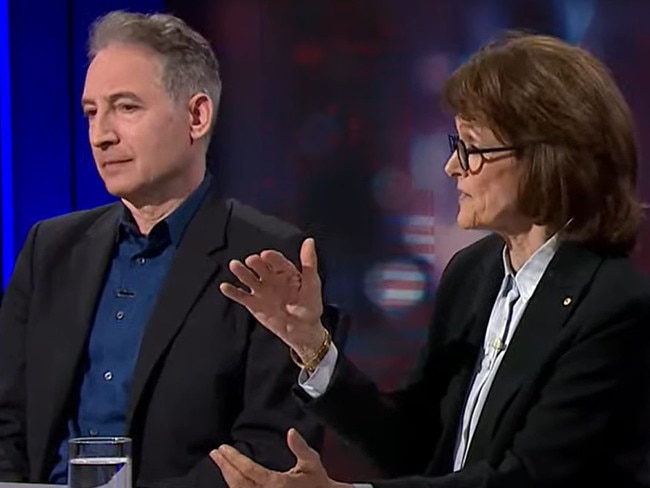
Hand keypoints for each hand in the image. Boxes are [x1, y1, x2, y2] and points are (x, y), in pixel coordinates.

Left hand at [210, 428, 350, 487]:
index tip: (223, 449)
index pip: (248, 470)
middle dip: (225, 467)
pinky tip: (232, 480)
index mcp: (278, 484)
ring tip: (220, 465)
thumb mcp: (311, 462)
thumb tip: (291, 432)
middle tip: (215, 454)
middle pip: (238, 482)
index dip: (233, 459)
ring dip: (228, 478)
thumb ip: (300, 447)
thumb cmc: (318, 483)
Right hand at [219, 238, 324, 360]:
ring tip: (234, 265)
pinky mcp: (253, 303)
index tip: (266, 255)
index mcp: (285, 271)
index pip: (276, 260)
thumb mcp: (312, 283)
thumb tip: (309, 241)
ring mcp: (261, 290)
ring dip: (241, 271)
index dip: (271, 257)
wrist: (303, 330)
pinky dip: (232, 291)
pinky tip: (225, 286)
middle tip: (251, 260)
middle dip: (255, 263)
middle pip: (260, 267)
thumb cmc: (310, 306)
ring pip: (248, 278)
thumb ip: (309, 263)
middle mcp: (271, 278)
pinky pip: (240, 296)